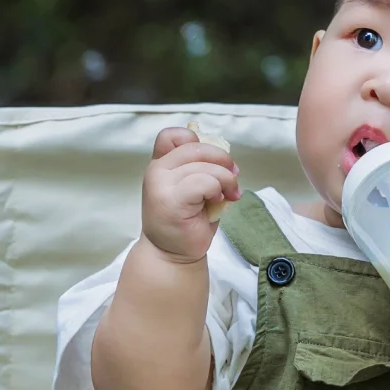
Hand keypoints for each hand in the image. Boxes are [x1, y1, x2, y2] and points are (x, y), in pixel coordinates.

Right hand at [141, 127, 240, 263]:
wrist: (172, 255)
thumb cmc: (186, 222)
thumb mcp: (193, 187)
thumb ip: (201, 168)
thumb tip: (228, 158)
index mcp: (160, 164)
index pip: (173, 135)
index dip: (197, 141)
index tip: (212, 162)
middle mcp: (156, 171)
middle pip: (196, 147)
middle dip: (223, 161)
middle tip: (232, 180)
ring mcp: (160, 184)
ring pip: (205, 167)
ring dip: (225, 180)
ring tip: (228, 195)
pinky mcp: (171, 200)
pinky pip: (204, 182)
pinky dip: (217, 190)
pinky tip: (216, 202)